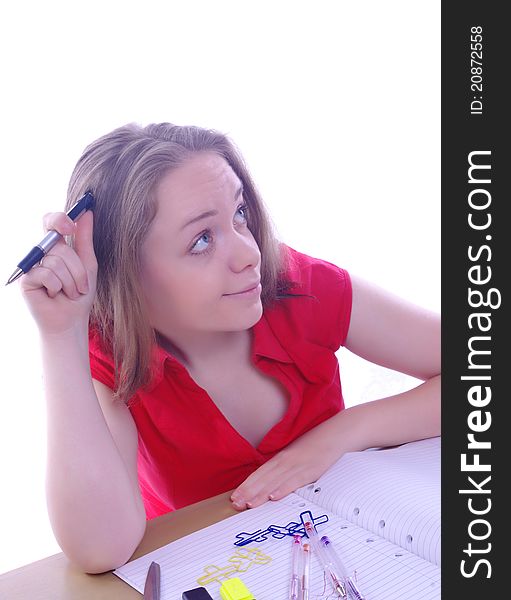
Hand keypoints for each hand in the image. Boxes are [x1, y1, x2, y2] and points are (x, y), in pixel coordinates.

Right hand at [20, 210, 96, 335]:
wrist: (71, 321)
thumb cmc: (79, 294)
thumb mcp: (88, 264)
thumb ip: (85, 238)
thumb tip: (87, 212)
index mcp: (55, 247)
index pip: (50, 222)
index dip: (58, 219)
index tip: (71, 225)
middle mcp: (41, 254)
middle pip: (59, 246)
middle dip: (77, 269)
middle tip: (80, 286)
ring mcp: (32, 266)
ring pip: (56, 262)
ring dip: (70, 282)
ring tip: (68, 293)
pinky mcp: (25, 279)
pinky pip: (46, 274)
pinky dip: (57, 288)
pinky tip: (54, 296)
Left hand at [230, 426, 341, 510]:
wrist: (333, 434)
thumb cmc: (313, 446)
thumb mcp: (294, 455)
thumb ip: (282, 467)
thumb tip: (268, 483)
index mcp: (280, 458)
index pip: (259, 473)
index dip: (246, 486)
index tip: (234, 497)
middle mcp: (285, 461)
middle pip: (263, 479)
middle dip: (248, 492)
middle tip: (235, 504)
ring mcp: (297, 466)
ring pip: (275, 482)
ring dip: (261, 494)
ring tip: (249, 504)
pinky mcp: (310, 470)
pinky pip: (294, 481)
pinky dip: (283, 489)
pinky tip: (274, 497)